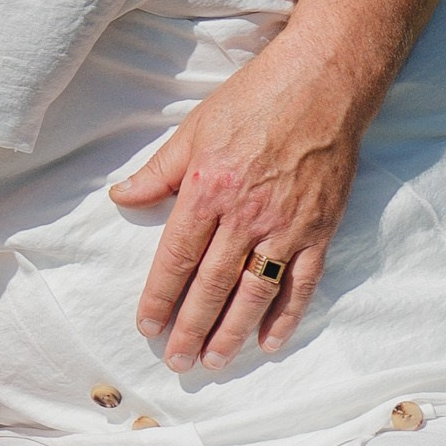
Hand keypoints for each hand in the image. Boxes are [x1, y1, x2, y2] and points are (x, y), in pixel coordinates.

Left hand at [110, 33, 359, 370]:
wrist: (324, 84)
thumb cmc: (255, 99)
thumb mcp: (194, 129)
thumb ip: (158, 172)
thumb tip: (121, 198)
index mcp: (208, 190)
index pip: (177, 257)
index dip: (160, 296)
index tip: (146, 326)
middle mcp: (245, 215)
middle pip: (212, 285)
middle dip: (191, 327)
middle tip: (175, 360)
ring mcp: (286, 226)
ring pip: (253, 293)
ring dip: (232, 332)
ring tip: (213, 361)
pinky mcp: (319, 229)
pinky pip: (301, 283)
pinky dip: (285, 316)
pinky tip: (268, 341)